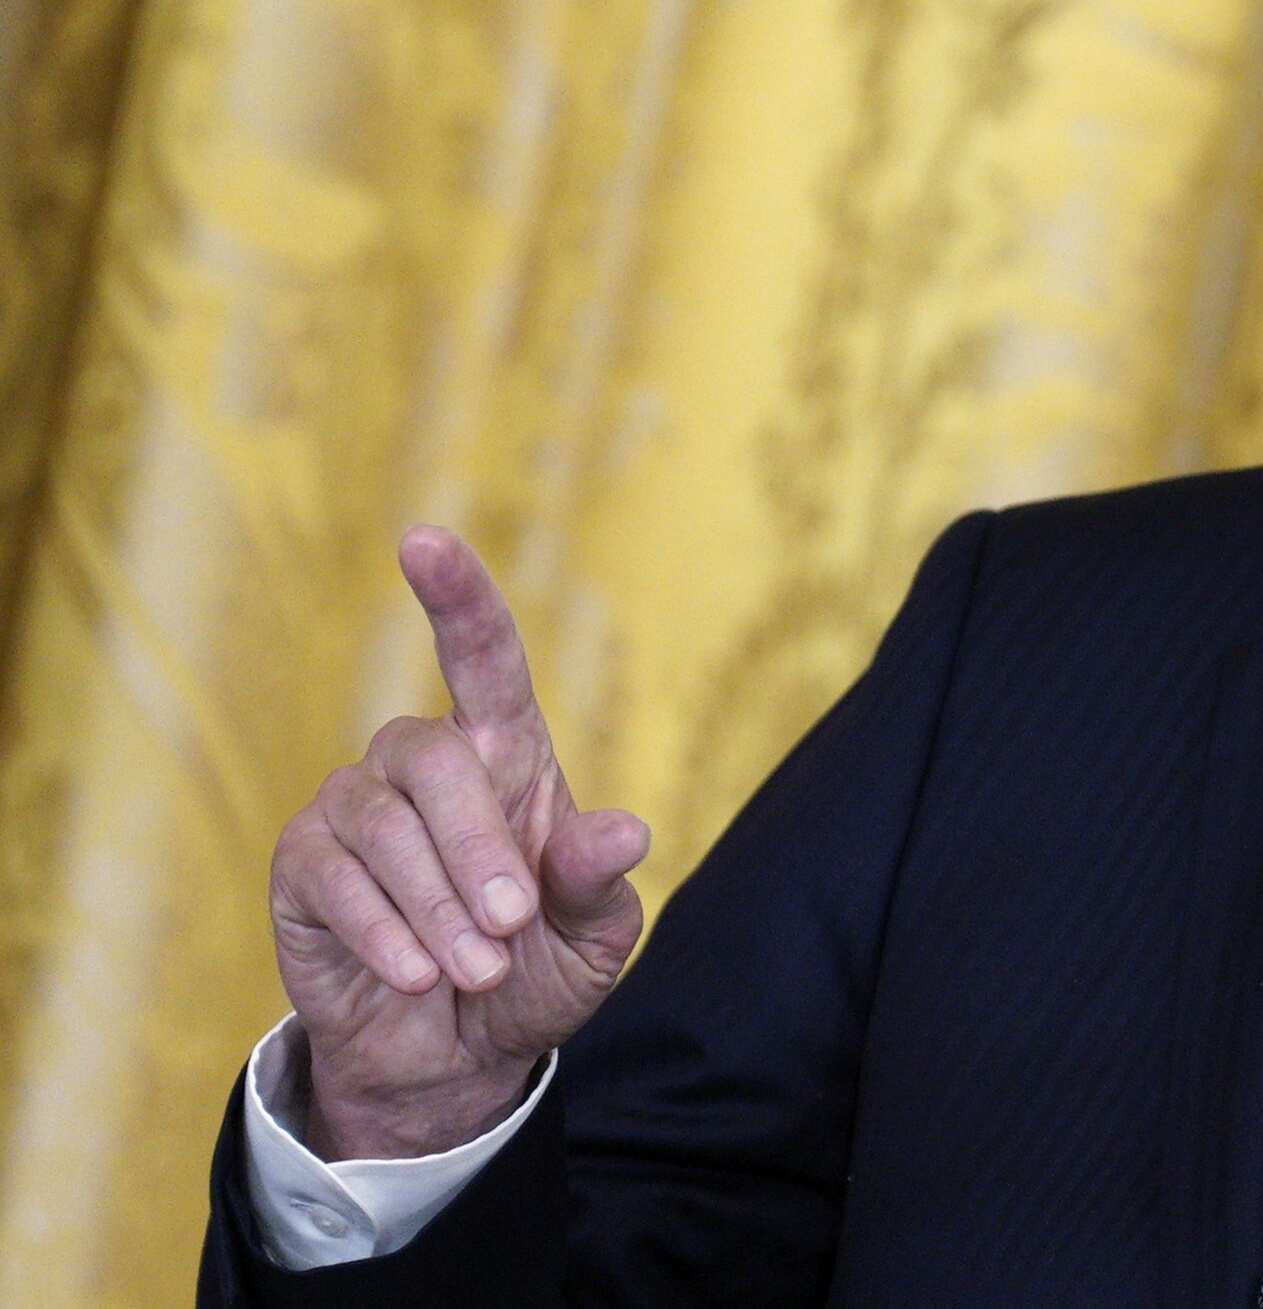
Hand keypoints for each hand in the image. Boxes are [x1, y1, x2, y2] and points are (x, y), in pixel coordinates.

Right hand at [269, 526, 649, 1159]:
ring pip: (385, 826)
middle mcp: (424, 763)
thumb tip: (627, 829)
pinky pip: (334, 878)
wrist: (458, 1055)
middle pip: (435, 757)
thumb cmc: (533, 972)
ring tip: (475, 971)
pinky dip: (385, 933)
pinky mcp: (304, 867)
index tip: (424, 539)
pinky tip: (417, 975)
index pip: (480, 655)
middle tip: (509, 930)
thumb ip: (600, 882)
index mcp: (505, 754)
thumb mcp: (592, 938)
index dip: (456, 595)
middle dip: (477, 849)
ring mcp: (355, 809)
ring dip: (437, 908)